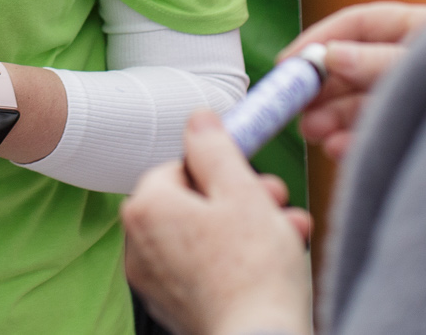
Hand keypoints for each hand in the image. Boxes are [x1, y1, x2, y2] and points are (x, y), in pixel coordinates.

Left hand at [123, 110, 313, 334]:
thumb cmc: (252, 272)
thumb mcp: (241, 191)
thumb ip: (215, 148)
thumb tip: (199, 119)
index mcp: (147, 208)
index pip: (179, 166)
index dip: (220, 166)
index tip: (250, 172)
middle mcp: (139, 244)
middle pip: (193, 202)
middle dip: (242, 198)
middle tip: (276, 201)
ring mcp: (154, 280)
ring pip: (203, 236)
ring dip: (246, 228)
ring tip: (287, 235)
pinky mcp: (173, 306)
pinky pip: (202, 268)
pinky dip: (233, 261)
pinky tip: (271, 266)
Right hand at [286, 1, 425, 160]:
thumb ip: (379, 60)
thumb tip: (331, 55)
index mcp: (417, 29)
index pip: (357, 26)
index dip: (319, 41)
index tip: (288, 63)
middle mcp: (411, 62)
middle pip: (352, 69)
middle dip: (320, 88)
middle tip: (295, 105)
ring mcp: (414, 99)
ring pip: (360, 105)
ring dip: (331, 117)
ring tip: (313, 130)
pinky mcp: (416, 133)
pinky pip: (377, 134)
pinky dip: (354, 142)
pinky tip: (337, 147)